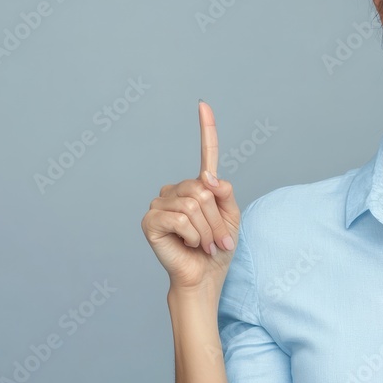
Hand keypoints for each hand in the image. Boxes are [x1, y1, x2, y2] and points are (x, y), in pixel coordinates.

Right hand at [141, 100, 241, 293]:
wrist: (204, 277)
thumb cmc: (217, 249)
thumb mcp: (231, 217)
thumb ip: (224, 192)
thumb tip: (206, 177)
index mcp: (198, 187)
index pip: (205, 154)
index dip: (206, 129)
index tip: (203, 105)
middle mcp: (176, 190)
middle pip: (204, 190)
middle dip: (217, 219)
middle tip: (217, 241)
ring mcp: (160, 203)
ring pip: (194, 204)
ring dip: (207, 231)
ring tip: (204, 245)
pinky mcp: (151, 220)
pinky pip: (181, 218)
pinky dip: (193, 235)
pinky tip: (188, 244)